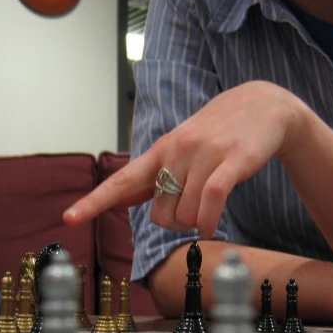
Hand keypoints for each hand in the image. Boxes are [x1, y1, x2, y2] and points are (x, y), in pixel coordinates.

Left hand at [64, 81, 306, 237]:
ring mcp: (204, 155)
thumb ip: (153, 175)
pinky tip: (211, 226)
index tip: (69, 218)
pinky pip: (211, 203)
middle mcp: (176, 151)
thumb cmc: (218, 133)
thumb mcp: (179, 148)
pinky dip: (209, 222)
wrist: (263, 106)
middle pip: (160, 213)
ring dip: (196, 224)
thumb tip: (119, 198)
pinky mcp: (232, 161)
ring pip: (185, 214)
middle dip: (174, 223)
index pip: (121, 180)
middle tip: (192, 213)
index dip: (94, 202)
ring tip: (208, 214)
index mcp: (160, 151)